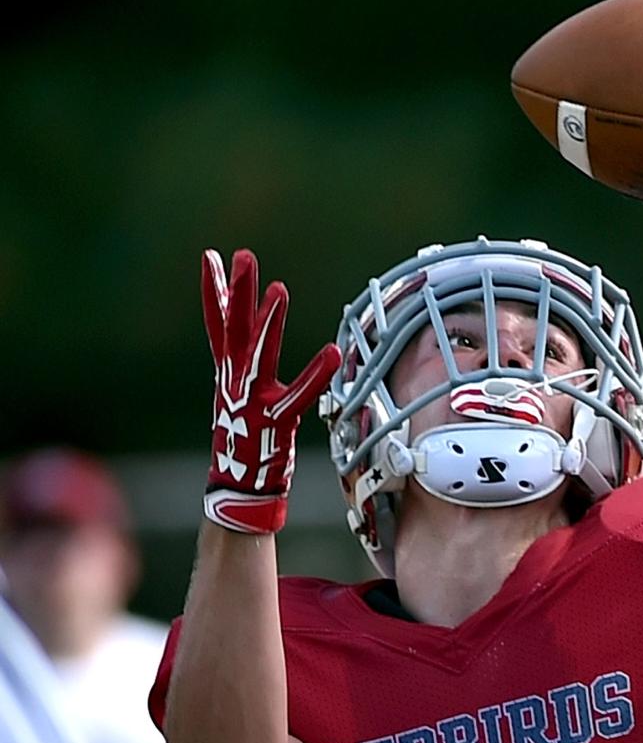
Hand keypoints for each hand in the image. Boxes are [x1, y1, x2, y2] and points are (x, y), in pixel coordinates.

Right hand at [201, 249, 340, 533]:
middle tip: (242, 256)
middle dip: (236, 291)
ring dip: (268, 322)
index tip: (210, 256)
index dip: (213, 290)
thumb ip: (244, 362)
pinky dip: (314, 375)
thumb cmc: (245, 437)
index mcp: (229, 372)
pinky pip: (298, 394)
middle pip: (234, 328)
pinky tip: (331, 352)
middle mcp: (236, 380)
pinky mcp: (276, 420)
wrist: (238, 486)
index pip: (217, 323)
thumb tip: (252, 336)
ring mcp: (254, 399)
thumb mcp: (238, 393)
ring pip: (259, 353)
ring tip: (278, 290)